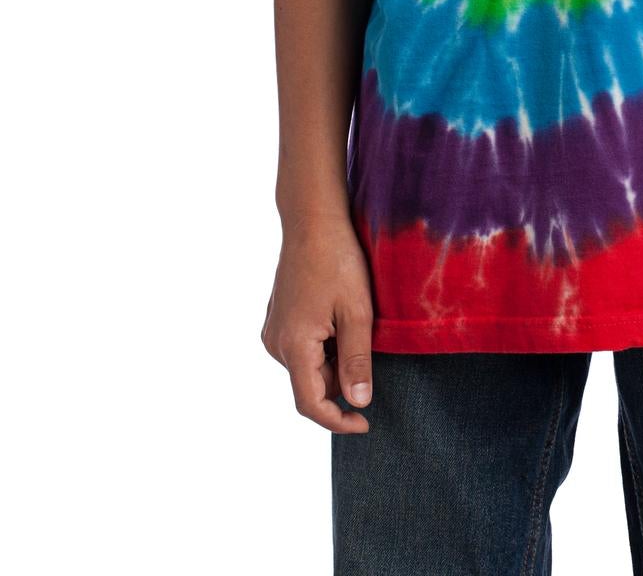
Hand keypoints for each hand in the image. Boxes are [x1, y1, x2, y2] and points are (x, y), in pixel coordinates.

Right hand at [261, 216, 375, 432]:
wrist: (312, 220)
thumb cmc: (337, 260)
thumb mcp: (356, 311)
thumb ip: (356, 360)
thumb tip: (358, 402)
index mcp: (293, 346)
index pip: (311, 405)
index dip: (339, 421)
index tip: (366, 422)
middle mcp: (275, 344)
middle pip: (311, 384)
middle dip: (342, 379)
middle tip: (370, 347)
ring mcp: (273, 331)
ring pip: (308, 366)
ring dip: (333, 360)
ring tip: (354, 323)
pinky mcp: (277, 319)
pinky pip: (302, 348)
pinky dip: (324, 346)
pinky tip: (339, 316)